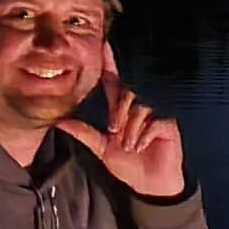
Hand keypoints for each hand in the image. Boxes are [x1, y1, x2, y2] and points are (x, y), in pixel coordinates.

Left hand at [55, 42, 185, 197]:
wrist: (150, 184)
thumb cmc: (129, 164)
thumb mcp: (102, 148)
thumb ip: (84, 133)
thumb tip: (60, 122)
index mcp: (122, 109)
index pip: (114, 80)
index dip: (109, 62)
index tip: (103, 44)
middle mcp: (139, 107)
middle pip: (126, 94)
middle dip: (118, 113)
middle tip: (114, 132)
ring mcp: (155, 115)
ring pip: (139, 108)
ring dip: (130, 129)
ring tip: (128, 145)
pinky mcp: (168, 125)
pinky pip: (153, 122)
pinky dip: (143, 136)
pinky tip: (140, 146)